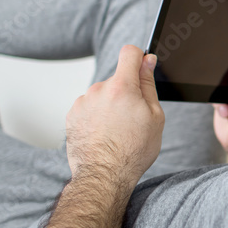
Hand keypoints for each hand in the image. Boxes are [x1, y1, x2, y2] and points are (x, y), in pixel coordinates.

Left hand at [66, 45, 164, 184]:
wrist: (104, 175)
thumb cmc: (132, 151)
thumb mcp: (154, 116)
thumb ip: (148, 84)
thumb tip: (147, 61)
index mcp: (122, 87)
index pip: (129, 52)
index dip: (138, 58)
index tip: (141, 68)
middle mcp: (99, 90)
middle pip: (117, 79)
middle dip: (126, 92)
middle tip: (133, 118)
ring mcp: (83, 102)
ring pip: (103, 94)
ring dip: (110, 105)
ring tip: (117, 130)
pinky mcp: (72, 114)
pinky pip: (90, 107)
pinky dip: (97, 116)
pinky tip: (104, 134)